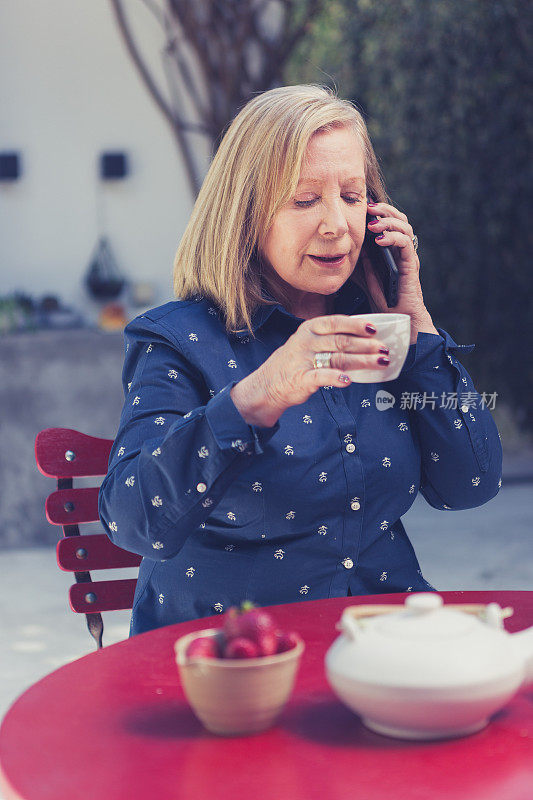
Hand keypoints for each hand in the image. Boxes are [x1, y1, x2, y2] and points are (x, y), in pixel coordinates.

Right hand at [231, 316, 389, 425]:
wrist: (267, 385)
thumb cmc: (293, 363)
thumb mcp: (307, 342)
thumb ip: (330, 338)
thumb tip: (363, 338)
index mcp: (309, 329)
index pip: (336, 322)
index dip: (356, 325)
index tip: (374, 329)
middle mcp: (306, 341)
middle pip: (342, 341)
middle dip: (366, 345)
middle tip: (384, 349)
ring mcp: (303, 360)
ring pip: (338, 358)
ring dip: (361, 361)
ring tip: (378, 363)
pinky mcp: (301, 379)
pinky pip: (321, 377)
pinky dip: (336, 378)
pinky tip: (348, 380)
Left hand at [352, 200, 437, 342]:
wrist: (398, 318)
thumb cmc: (384, 300)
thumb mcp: (366, 277)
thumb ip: (361, 261)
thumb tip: (350, 244)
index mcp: (391, 249)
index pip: (388, 222)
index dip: (378, 211)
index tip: (362, 206)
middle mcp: (401, 249)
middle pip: (399, 218)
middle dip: (384, 209)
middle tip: (369, 207)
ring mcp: (407, 256)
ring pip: (405, 226)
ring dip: (388, 221)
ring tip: (372, 224)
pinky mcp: (411, 264)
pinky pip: (406, 243)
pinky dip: (393, 237)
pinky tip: (380, 239)